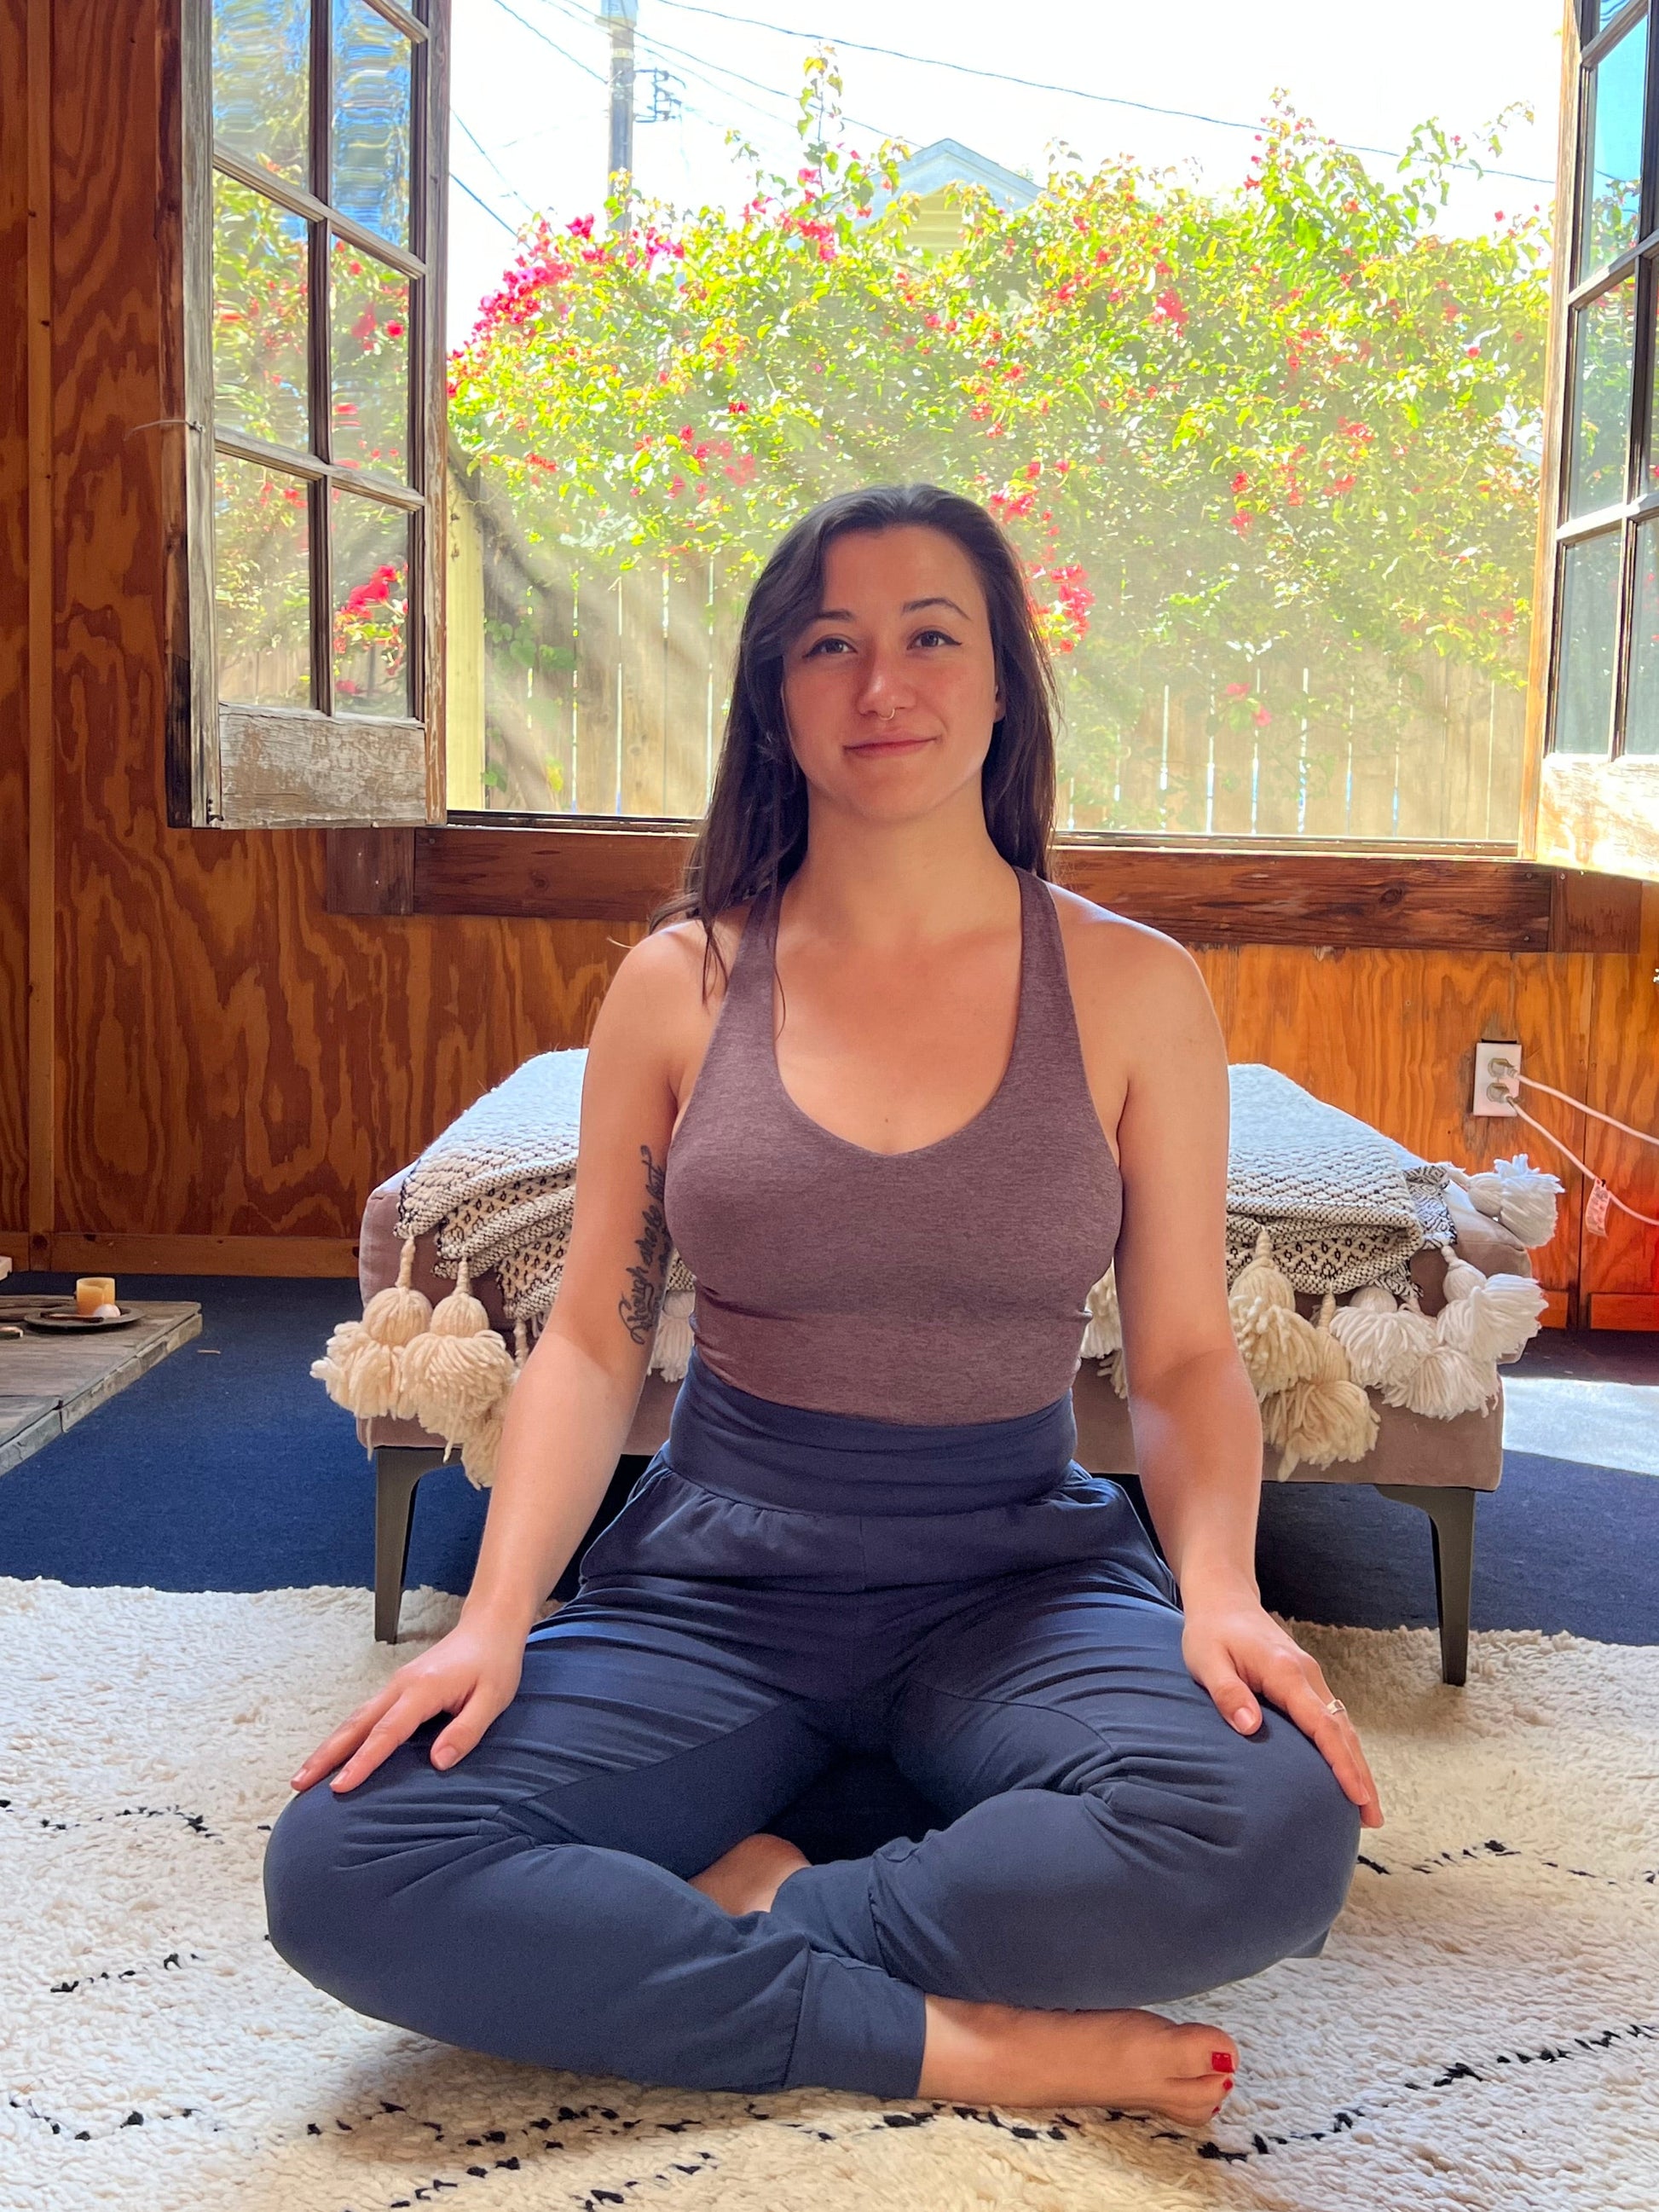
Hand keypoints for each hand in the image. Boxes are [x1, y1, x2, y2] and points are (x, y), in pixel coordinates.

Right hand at [289, 1613, 525, 1794]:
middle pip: (355, 1725)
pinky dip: (345, 1736)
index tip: (339, 1788)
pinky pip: (365, 1715)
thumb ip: (466, 1731)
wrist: (489, 1626)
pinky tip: (336, 1754)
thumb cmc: (494, 1663)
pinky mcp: (398, 1688)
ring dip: (329, 1747)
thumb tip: (437, 1763)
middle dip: (326, 1755)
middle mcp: (400, 1686)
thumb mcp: (492, 1699)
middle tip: (298, 1784)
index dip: (362, 1762)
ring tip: (304, 1775)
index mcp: (422, 1690)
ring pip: (355, 1719)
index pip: (386, 1733)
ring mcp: (396, 1685)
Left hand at [1180, 1589, 1383, 1828]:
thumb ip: (1228, 1693)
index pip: (1321, 1724)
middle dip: (1360, 1773)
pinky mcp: (1306, 1682)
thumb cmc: (1211, 1633)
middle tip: (1373, 1818)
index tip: (1357, 1795)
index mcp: (1286, 1672)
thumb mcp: (1207, 1661)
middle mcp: (1307, 1675)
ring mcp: (1310, 1677)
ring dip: (1356, 1764)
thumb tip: (1251, 1728)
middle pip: (1343, 1730)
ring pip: (1342, 1725)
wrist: (1224, 1600)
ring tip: (1367, 1808)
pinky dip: (1343, 1747)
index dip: (1340, 1762)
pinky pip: (1332, 1718)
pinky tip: (1345, 1771)